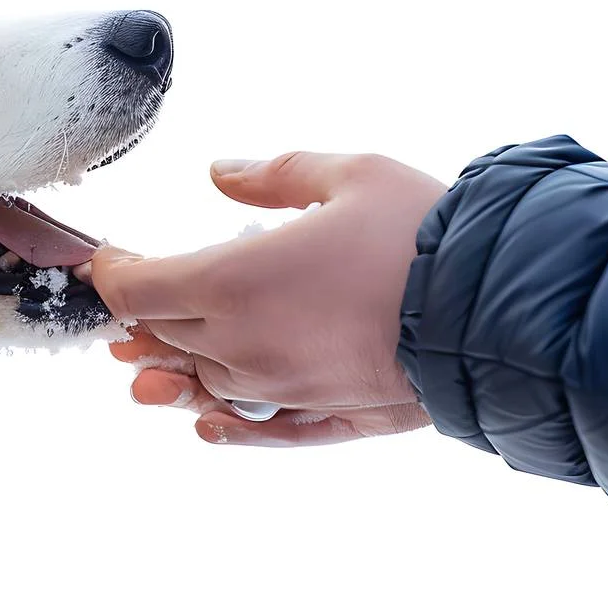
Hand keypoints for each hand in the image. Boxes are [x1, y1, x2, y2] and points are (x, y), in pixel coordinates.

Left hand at [88, 152, 446, 446]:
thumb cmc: (421, 233)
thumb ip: (275, 175)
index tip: (111, 258)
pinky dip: (223, 427)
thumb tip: (221, 173)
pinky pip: (256, 433)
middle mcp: (244, 346)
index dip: (113, 274)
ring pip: (202, 385)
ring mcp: (281, 392)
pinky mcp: (323, 420)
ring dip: (172, 370)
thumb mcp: (348, 174)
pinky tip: (207, 424)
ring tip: (146, 366)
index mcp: (233, 282)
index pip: (139, 288)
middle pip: (164, 335)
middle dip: (141, 316)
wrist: (496, 308)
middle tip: (130, 303)